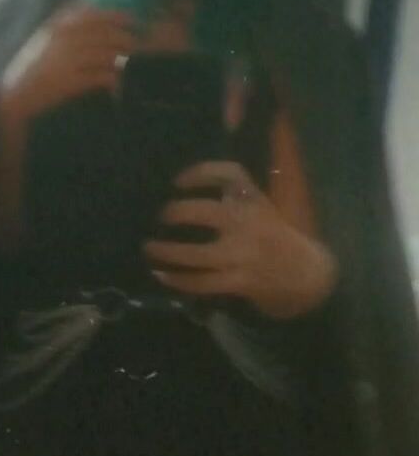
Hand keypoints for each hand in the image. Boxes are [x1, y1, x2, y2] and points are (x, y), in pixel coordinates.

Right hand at [1, 4, 138, 120]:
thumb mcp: (44, 35)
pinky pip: (102, 77)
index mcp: (59, 24)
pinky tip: (118, 84)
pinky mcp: (72, 81)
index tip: (131, 20)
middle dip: (126, 39)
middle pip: (107, 34)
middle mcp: (66, 38)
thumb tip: (89, 3)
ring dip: (123, 59)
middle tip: (136, 45)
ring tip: (129, 64)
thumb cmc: (32, 65)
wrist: (16, 94)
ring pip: (108, 54)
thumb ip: (64, 19)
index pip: (95, 13)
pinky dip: (114, 80)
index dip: (117, 16)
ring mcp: (69, 59)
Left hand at [141, 160, 339, 319]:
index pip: (228, 174)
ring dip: (166, 252)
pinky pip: (201, 282)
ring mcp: (243, 254)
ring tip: (149, 249)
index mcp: (255, 200)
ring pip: (196, 254)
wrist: (306, 274)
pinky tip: (161, 275)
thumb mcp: (261, 206)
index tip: (177, 181)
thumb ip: (234, 192)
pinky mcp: (240, 281)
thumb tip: (188, 181)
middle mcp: (248, 223)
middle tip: (161, 217)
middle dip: (175, 213)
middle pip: (203, 212)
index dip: (199, 173)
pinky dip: (177, 279)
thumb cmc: (275, 236)